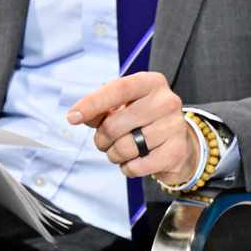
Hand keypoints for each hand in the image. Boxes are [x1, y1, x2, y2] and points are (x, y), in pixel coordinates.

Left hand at [68, 72, 197, 185]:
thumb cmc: (143, 120)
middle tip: (105, 141)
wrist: (177, 142)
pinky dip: (128, 168)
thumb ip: (100, 108)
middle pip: (115, 124)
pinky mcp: (176, 151)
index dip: (92, 103)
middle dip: (102, 138)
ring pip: (124, 148)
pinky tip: (136, 160)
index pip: (118, 89)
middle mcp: (167, 101)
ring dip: (114, 155)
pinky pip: (136, 166)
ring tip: (122, 151)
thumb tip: (77, 116)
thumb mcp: (123, 106)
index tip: (72, 117)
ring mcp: (174, 126)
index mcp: (151, 83)